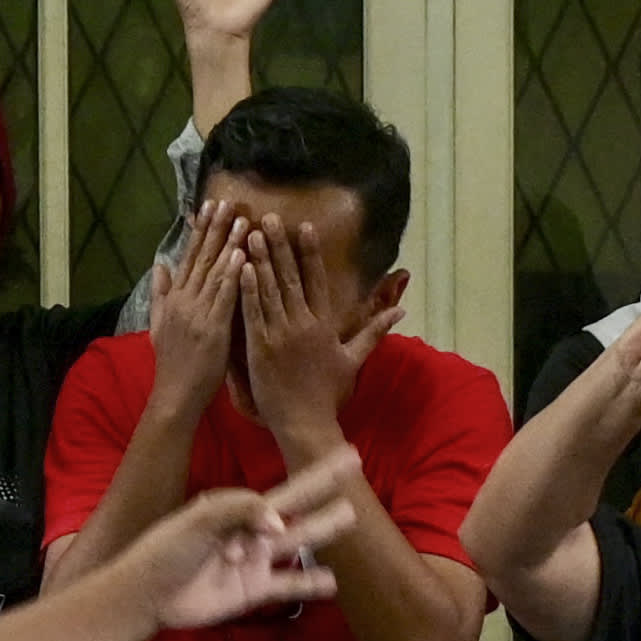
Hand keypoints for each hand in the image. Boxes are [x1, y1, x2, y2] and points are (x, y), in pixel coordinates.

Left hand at [141, 449, 361, 629]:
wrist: (149, 592)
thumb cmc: (168, 549)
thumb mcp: (200, 520)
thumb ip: (242, 512)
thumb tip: (282, 523)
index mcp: (238, 507)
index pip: (283, 487)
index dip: (310, 478)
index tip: (298, 506)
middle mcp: (252, 530)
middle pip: (298, 505)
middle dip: (324, 484)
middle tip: (354, 461)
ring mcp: (256, 561)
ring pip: (298, 541)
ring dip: (324, 528)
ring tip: (351, 515)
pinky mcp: (253, 590)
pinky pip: (288, 585)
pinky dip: (309, 584)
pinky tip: (333, 582)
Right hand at [144, 204, 248, 416]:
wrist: (175, 395)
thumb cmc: (173, 364)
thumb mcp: (158, 325)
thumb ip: (159, 293)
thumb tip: (159, 264)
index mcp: (174, 299)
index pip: (188, 257)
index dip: (199, 230)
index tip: (208, 206)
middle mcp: (184, 300)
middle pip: (201, 257)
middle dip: (214, 227)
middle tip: (226, 200)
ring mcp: (198, 313)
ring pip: (215, 271)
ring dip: (228, 243)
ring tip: (240, 218)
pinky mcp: (212, 329)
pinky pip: (225, 297)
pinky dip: (233, 275)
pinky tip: (242, 255)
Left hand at [240, 222, 399, 458]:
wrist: (306, 423)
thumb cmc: (328, 394)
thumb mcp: (354, 360)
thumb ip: (374, 332)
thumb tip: (400, 311)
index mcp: (324, 325)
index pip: (317, 281)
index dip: (310, 252)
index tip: (304, 227)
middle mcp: (303, 324)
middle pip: (291, 278)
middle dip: (280, 246)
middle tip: (269, 217)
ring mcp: (280, 335)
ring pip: (269, 291)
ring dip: (260, 260)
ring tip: (250, 233)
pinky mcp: (260, 348)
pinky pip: (252, 313)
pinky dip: (247, 290)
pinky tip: (240, 268)